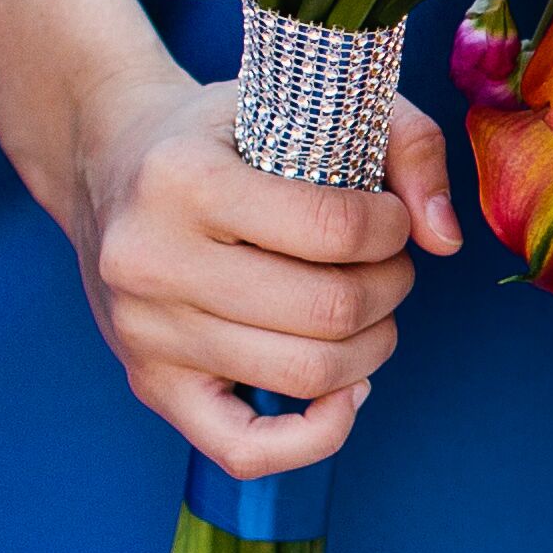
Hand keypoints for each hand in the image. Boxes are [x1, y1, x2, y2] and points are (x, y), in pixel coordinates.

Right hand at [49, 58, 462, 481]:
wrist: (108, 163)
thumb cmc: (223, 135)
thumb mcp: (306, 102)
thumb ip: (403, 142)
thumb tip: (444, 239)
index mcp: (183, 177)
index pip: (335, 229)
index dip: (392, 229)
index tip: (390, 217)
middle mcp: (151, 260)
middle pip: (327, 311)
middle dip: (390, 288)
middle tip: (387, 266)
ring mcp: (147, 332)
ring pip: (305, 376)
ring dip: (371, 348)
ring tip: (369, 312)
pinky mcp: (151, 385)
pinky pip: (245, 450)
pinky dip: (316, 436)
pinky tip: (345, 390)